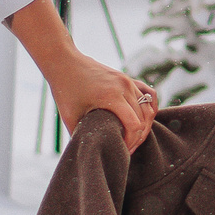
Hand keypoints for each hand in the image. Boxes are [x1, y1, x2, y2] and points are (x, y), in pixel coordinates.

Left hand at [6, 0, 157, 149]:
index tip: (122, 151)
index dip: (131, 142)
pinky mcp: (126, 78)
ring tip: (134, 137)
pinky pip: (147, 94)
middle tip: (127, 149)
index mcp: (111, 96)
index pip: (134, 125)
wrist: (64, 62)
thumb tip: (88, 153)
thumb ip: (81, 135)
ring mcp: (127, 80)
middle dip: (138, 137)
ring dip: (144, 124)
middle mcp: (124, 86)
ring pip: (148, 107)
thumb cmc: (65, 90)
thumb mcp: (70, 116)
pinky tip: (145, 119)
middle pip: (144, 118)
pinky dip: (149, 107)